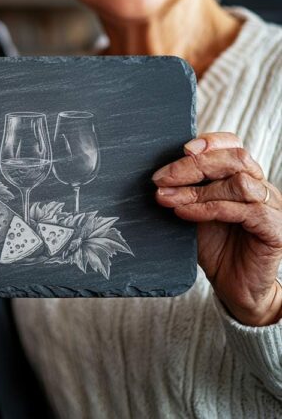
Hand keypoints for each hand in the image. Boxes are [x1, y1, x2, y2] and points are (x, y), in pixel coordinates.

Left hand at [153, 132, 281, 325]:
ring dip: (196, 189)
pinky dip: (208, 208)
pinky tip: (184, 214)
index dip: (210, 142)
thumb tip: (158, 174)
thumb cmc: (214, 246)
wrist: (234, 286)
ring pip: (238, 183)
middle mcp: (261, 187)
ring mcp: (271, 207)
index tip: (181, 149)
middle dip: (192, 166)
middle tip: (161, 178)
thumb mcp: (194, 210)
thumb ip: (186, 189)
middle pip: (234, 158)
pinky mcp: (273, 230)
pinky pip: (243, 210)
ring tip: (168, 199)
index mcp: (243, 176)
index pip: (233, 145)